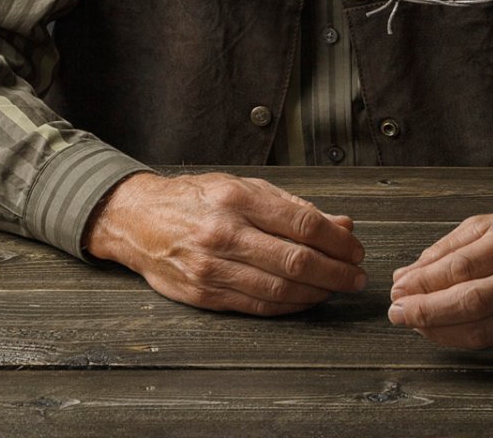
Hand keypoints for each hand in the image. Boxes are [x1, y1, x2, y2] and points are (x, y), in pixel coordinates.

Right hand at [83, 171, 365, 315]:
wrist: (137, 219)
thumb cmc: (193, 199)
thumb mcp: (241, 187)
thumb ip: (292, 206)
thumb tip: (340, 225)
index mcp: (236, 199)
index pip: (302, 223)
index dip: (336, 241)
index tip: (355, 249)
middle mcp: (224, 234)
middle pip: (296, 260)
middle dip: (336, 272)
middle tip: (356, 276)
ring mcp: (213, 267)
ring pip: (280, 288)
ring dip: (317, 292)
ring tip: (335, 288)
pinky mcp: (205, 294)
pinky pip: (259, 306)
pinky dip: (290, 306)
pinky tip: (306, 299)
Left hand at [387, 209, 492, 351]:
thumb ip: (449, 248)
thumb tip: (407, 275)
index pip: (463, 266)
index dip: (426, 282)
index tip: (399, 288)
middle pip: (472, 302)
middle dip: (427, 310)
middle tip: (397, 312)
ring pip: (484, 330)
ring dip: (441, 331)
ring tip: (415, 323)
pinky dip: (465, 338)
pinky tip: (445, 330)